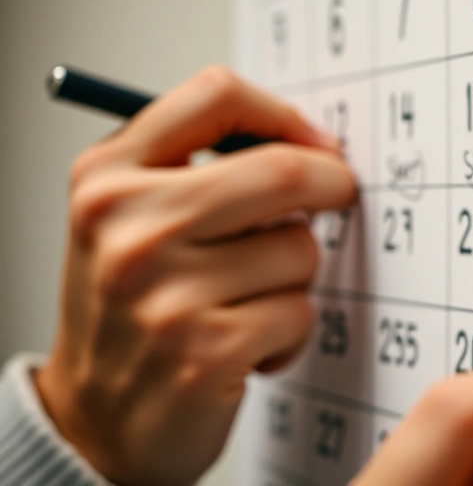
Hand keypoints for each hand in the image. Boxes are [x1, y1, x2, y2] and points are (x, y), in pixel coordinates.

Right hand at [35, 67, 356, 485]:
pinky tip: (250, 347)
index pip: (216, 96)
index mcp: (107, 177)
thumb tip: (311, 143)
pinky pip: (301, 313)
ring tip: (250, 301)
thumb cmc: (134, 306)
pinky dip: (292, 332)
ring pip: (300, 250)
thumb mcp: (133, 219)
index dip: (285, 115)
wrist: (95, 417)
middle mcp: (127, 227)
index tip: (315, 145)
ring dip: (298, 278)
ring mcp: (163, 292)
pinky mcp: (204, 351)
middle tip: (337, 196)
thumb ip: (201, 167)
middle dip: (330, 185)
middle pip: (281, 171)